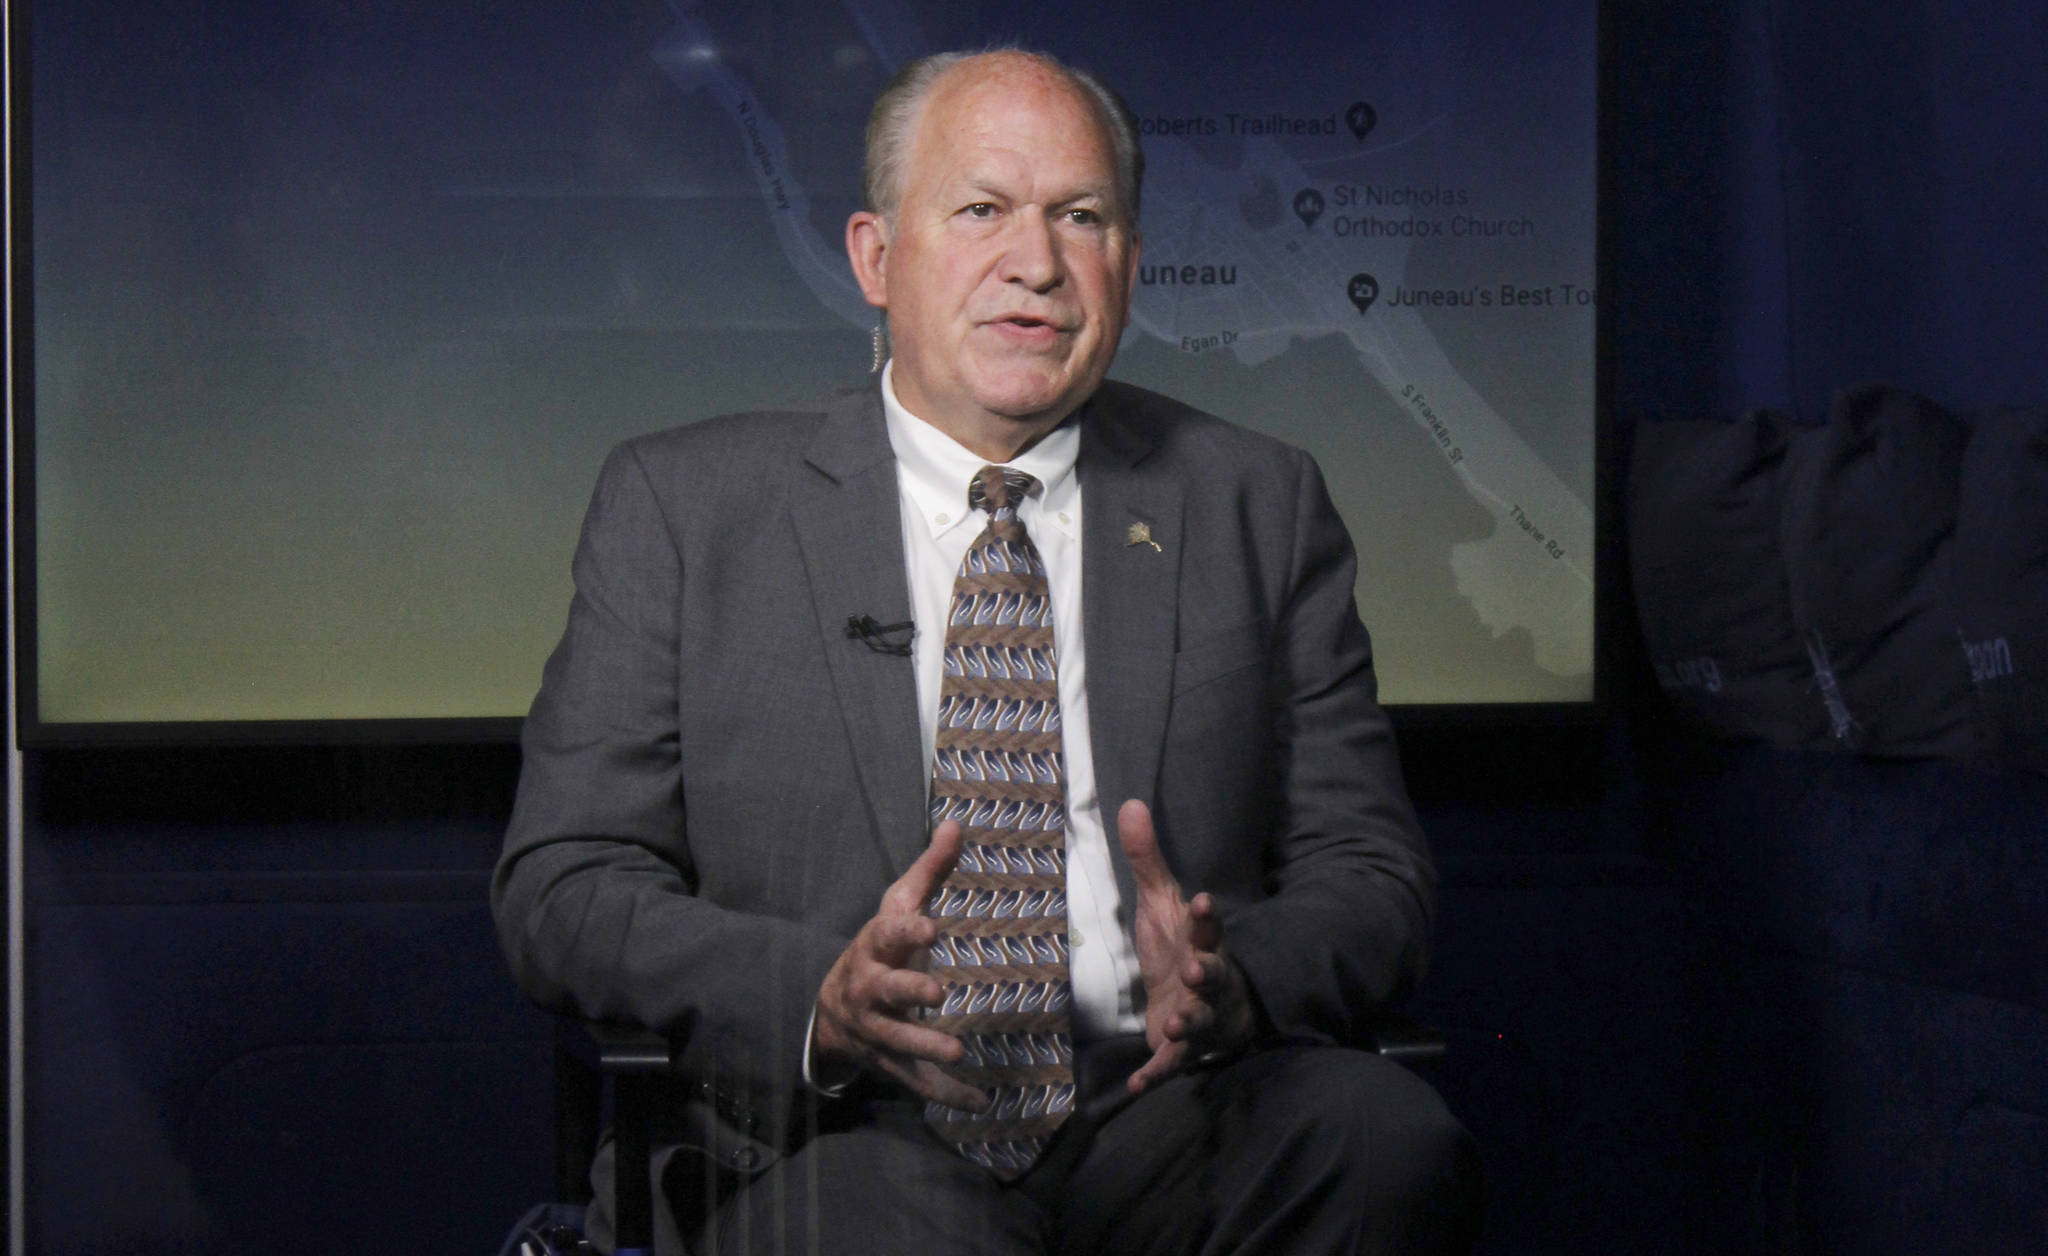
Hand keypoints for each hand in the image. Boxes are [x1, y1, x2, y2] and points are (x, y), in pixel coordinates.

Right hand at [812, 821, 988, 1110]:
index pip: (888, 933)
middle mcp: (870, 989)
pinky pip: (915, 1081)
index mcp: (876, 945)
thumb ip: (929, 871)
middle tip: (940, 993)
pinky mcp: (889, 1060)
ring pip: (897, 1040)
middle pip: (887, 991)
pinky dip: (946, 1095)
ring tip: (957, 1053)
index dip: (907, 929)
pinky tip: (980, 1102)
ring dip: (925, 1047)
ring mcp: (877, 1029)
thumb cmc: (879, 947)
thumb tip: (956, 822)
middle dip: (910, 993)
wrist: (832, 1007)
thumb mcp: (896, 906)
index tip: (930, 926)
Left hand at [1116, 799, 1256, 1094]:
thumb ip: (1147, 860)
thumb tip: (1131, 803)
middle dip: (1207, 974)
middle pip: (1213, 975)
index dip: (1208, 917)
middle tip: (1196, 970)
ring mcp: (1199, 1017)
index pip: (1209, 928)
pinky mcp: (1181, 1050)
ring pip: (1200, 1021)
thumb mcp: (1162, 904)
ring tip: (1176, 1023)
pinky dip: (1157, 1074)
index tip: (1205, 901)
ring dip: (1190, 1022)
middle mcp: (1207, 980)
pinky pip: (1172, 1064)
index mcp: (1202, 943)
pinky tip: (1137, 1085)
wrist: (1204, 1004)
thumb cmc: (1182, 947)